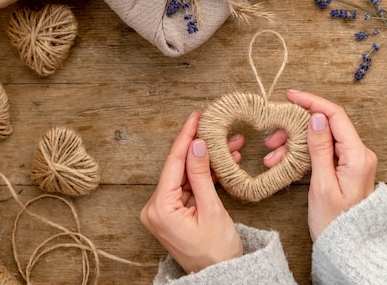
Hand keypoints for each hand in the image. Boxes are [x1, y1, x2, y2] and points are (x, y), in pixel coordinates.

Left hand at [140, 112, 242, 272]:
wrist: (220, 276)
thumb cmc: (216, 252)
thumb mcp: (211, 209)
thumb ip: (201, 175)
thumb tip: (197, 144)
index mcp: (159, 209)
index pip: (173, 163)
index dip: (186, 137)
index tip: (195, 117)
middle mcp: (155, 208)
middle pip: (179, 167)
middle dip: (201, 147)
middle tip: (219, 128)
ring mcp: (163, 210)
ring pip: (186, 175)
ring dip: (207, 161)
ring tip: (231, 145)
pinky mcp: (173, 212)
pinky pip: (189, 186)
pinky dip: (204, 175)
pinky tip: (222, 163)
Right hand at [286, 90, 376, 240]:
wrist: (349, 248)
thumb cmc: (335, 223)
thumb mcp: (322, 185)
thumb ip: (320, 149)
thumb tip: (316, 117)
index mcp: (357, 156)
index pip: (335, 116)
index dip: (311, 102)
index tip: (290, 96)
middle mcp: (359, 154)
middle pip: (325, 125)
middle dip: (296, 127)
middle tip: (272, 137)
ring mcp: (352, 161)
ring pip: (320, 138)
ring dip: (294, 142)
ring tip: (272, 154)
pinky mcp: (344, 168)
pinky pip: (321, 151)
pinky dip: (301, 152)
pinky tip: (282, 160)